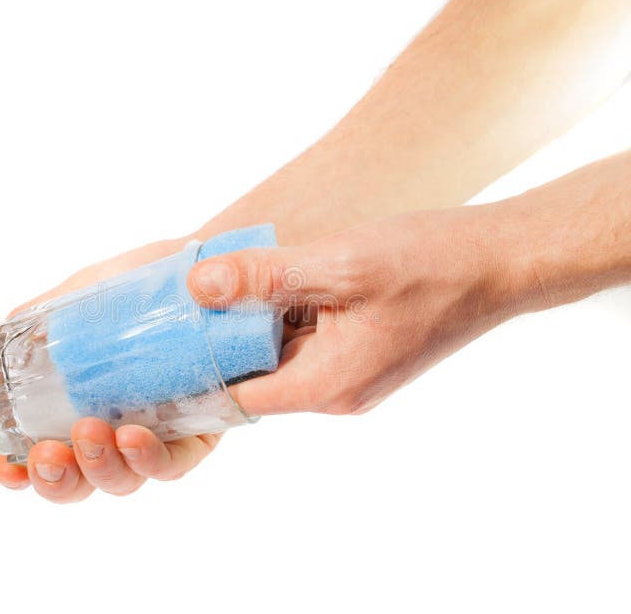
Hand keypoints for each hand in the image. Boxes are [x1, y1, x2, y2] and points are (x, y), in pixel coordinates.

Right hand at [0, 237, 223, 502]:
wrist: (201, 267)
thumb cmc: (134, 291)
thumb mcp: (78, 302)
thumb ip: (32, 329)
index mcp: (78, 411)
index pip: (44, 460)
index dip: (19, 475)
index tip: (1, 466)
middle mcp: (115, 432)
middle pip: (80, 482)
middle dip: (57, 479)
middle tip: (46, 454)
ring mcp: (157, 435)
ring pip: (126, 478)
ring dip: (101, 466)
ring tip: (89, 432)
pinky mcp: (199, 431)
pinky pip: (176, 461)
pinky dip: (152, 458)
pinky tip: (134, 435)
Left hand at [189, 206, 517, 415]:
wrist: (500, 263)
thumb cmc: (432, 264)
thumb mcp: (341, 263)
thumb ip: (267, 276)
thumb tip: (197, 285)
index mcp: (327, 385)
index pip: (237, 398)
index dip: (195, 372)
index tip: (160, 342)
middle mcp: (334, 391)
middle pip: (253, 376)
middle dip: (217, 340)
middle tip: (177, 299)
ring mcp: (348, 374)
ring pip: (276, 355)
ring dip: (249, 323)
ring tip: (214, 282)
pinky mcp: (359, 352)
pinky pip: (303, 341)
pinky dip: (280, 314)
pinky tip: (267, 278)